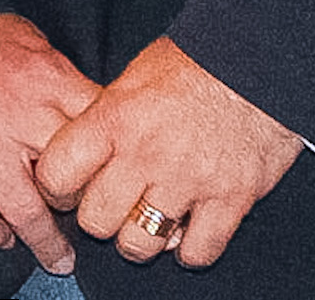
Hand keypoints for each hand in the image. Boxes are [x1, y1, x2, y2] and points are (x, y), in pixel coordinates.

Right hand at [0, 12, 102, 274]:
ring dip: (46, 243)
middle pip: (70, 181)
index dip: (114, 162)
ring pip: (25, 212)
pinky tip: (1, 237)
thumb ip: (63, 78)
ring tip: (59, 258)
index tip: (116, 179)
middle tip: (88, 220)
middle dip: (82, 205)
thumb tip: (96, 116)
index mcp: (45, 80)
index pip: (100, 135)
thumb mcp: (30, 40)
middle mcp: (15, 115)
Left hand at [36, 36, 302, 269]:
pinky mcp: (230, 200)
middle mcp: (145, 155)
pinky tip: (187, 234)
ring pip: (140, 244)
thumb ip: (106, 117)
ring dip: (138, 242)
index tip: (65, 189)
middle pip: (95, 220)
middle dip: (97, 221)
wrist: (259, 63)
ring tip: (144, 226)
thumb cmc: (193, 64)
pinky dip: (190, 251)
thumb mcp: (133, 77)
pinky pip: (198, 251)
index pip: (57, 174)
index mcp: (114, 119)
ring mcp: (188, 181)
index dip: (55, 188)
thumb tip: (85, 148)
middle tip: (109, 210)